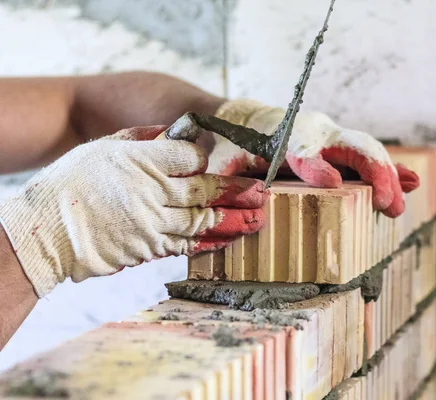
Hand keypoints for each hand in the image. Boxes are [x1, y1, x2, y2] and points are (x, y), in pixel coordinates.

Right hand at [0, 126, 268, 297]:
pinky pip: (187, 244)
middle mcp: (154, 192)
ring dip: (235, 220)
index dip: (206, 160)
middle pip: (205, 190)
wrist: (49, 229)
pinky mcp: (149, 248)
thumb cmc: (74, 182)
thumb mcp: (105, 147)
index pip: (189, 157)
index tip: (219, 161)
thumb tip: (170, 132)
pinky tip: (230, 239)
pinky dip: (211, 241)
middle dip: (238, 191)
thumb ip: (141, 139)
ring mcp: (154, 223)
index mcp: (143, 162)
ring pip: (203, 220)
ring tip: (259, 218)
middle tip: (264, 192)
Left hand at [206, 99, 418, 217]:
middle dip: (373, 175)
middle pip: (352, 148)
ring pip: (367, 151)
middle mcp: (316, 133)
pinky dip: (392, 169)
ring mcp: (332, 137)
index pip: (303, 151)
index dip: (316, 167)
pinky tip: (411, 183)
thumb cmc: (236, 143)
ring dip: (387, 178)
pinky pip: (370, 156)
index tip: (332, 184)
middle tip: (386, 205)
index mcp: (284, 138)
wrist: (249, 118)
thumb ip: (229, 177)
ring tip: (397, 207)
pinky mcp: (340, 146)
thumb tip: (243, 203)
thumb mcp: (224, 160)